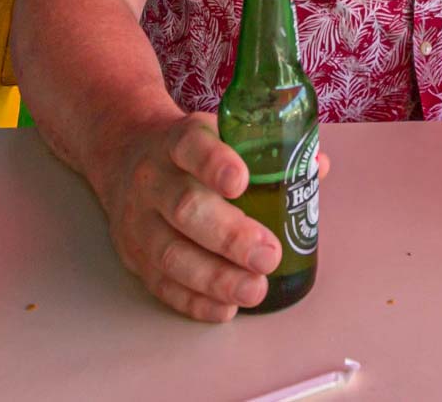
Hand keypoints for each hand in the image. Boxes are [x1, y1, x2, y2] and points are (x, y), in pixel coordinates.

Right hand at [90, 113, 330, 321]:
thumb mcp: (222, 134)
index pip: (192, 146)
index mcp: (178, 141)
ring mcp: (138, 219)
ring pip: (170, 252)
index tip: (242, 182)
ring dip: (215, 278)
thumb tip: (317, 166)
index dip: (215, 164)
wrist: (124, 157)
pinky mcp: (132, 255)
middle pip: (184, 207)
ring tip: (254, 289)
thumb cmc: (192, 152)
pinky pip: (161, 283)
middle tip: (268, 255)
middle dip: (229, 237)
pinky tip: (226, 307)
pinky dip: (194, 300)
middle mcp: (152, 178)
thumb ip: (268, 149)